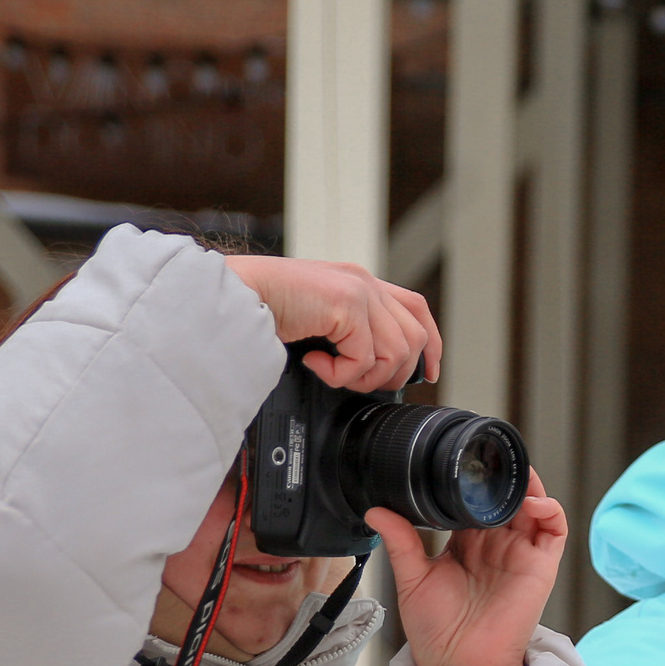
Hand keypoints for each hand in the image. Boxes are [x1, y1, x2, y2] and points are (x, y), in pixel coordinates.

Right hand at [222, 254, 441, 390]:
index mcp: (360, 282)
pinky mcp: (346, 304)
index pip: (416, 309)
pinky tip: (314, 364)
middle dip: (393, 373)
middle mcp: (364, 282)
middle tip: (359, 383)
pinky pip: (364, 358)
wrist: (233, 295)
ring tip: (332, 374)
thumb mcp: (317, 319)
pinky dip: (340, 374)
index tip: (428, 373)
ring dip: (364, 377)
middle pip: (414, 337)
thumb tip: (371, 366)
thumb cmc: (263, 310)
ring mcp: (358, 290)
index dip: (431, 343)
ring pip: (395, 352)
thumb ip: (347, 331)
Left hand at [367, 470, 562, 665]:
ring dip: (529, 485)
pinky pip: (554, 530)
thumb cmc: (436, 630)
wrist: (455, 663)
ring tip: (514, 471)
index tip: (464, 458)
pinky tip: (531, 501)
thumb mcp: (412, 578)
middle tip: (490, 455)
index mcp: (468, 544)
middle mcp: (497, 545)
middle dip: (504, 475)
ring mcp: (520, 554)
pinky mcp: (540, 567)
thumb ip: (401, 542)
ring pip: (534, 507)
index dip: (475, 479)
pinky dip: (549, 509)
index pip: (477, 500)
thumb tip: (376, 511)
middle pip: (508, 498)